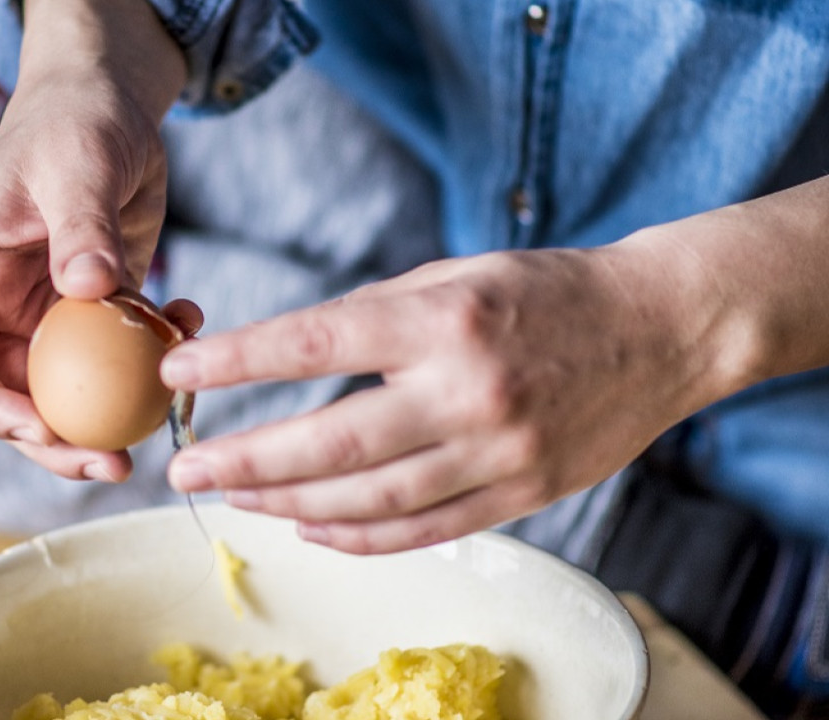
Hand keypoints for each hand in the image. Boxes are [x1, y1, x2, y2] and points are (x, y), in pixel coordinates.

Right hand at [0, 0, 186, 481]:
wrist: (107, 101)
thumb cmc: (74, 118)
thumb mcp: (76, 164)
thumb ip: (81, 225)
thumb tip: (88, 288)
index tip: (41, 427)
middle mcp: (2, 308)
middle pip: (10, 402)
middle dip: (57, 444)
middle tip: (116, 463)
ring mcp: (51, 316)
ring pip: (70, 395)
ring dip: (115, 413)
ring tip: (167, 407)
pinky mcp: (98, 312)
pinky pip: (121, 358)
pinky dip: (156, 356)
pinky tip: (188, 318)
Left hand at [161, 239, 739, 553]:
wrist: (660, 329)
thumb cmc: (545, 292)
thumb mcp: (454, 276)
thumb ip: (374, 319)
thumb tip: (285, 361)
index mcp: (445, 320)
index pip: (317, 344)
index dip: (239, 361)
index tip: (180, 372)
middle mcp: (469, 391)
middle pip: (332, 441)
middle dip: (246, 459)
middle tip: (184, 467)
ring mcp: (499, 453)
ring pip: (370, 500)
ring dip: (288, 503)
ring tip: (234, 496)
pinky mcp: (522, 495)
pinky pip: (422, 530)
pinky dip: (356, 536)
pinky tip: (308, 527)